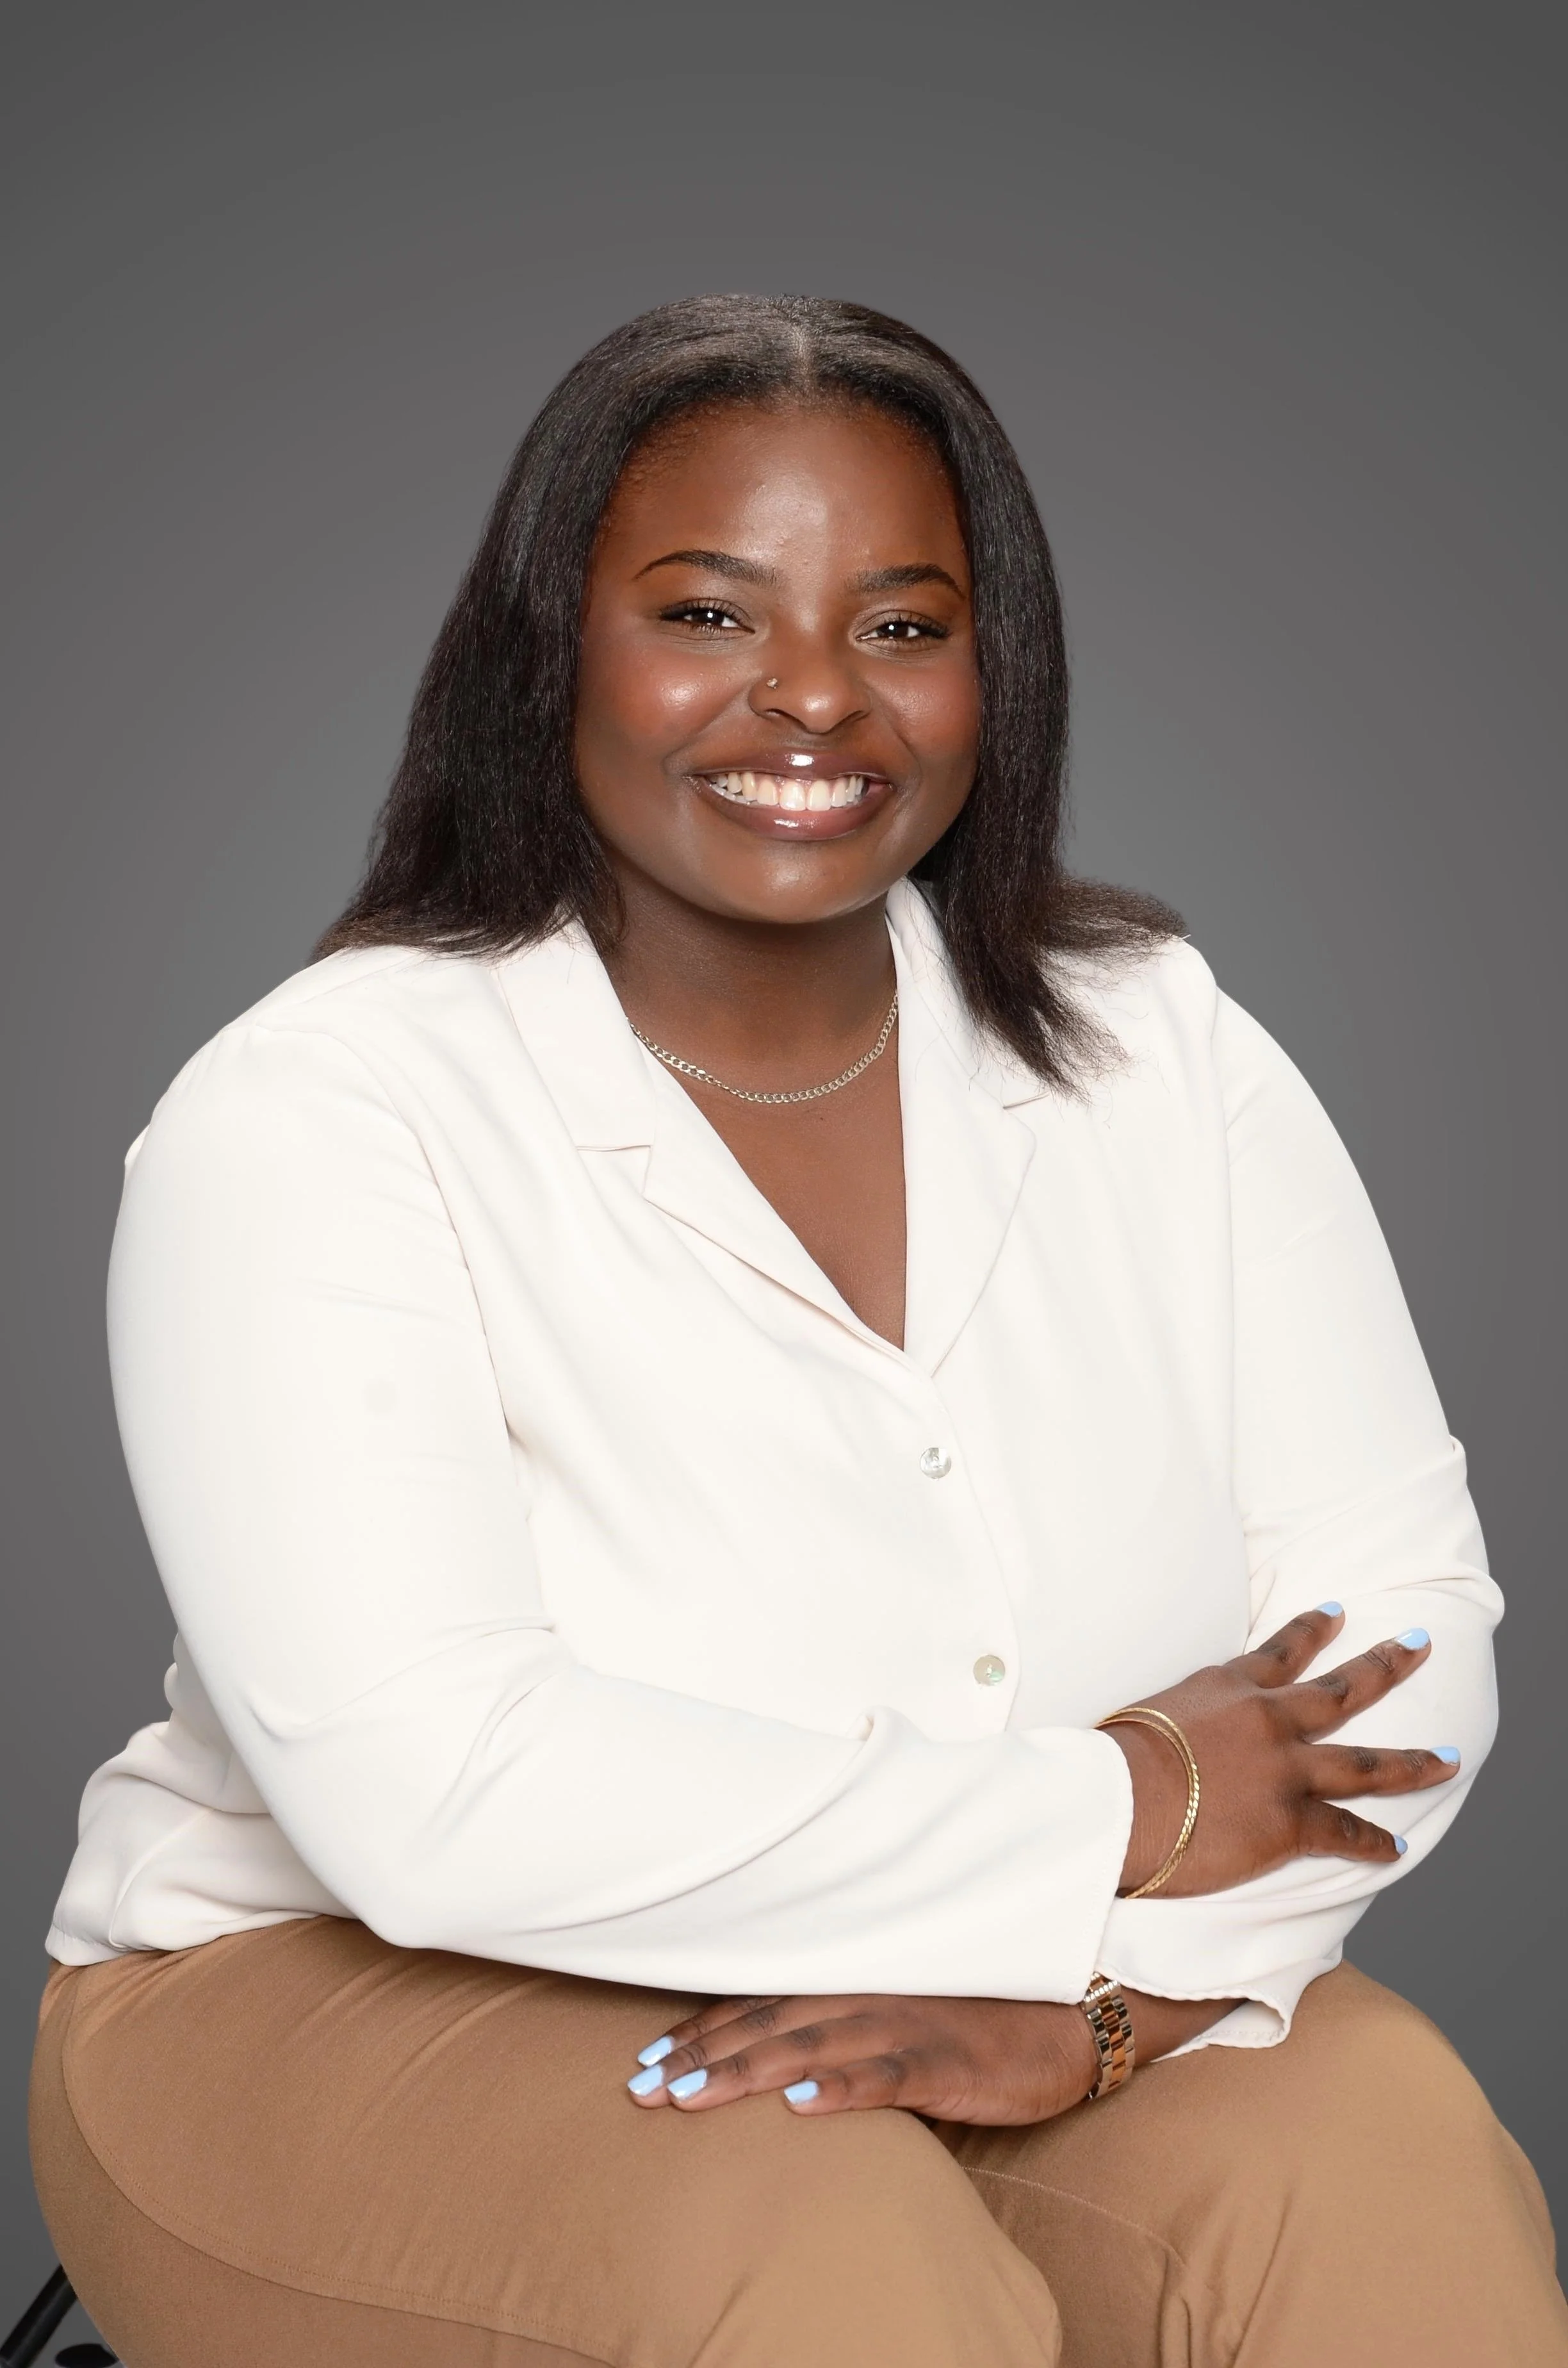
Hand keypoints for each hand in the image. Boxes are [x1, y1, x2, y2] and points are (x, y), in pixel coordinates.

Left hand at [625, 1988, 1238, 2122]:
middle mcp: (868, 1995)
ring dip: (741, 2072)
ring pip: (808, 2046)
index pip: (761, 2004)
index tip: (647, 2059)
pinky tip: (799, 2106)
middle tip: (640, 2086)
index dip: (702, 2030)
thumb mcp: (905, 2013)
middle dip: (698, 2056)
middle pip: (767, 2024)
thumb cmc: (986, 2014)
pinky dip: (840, 2090)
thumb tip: (784, 2059)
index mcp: (855, 1983)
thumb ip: (847, 2027)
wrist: (1075, 2010)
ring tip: (686, 2095)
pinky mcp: (947, 2061)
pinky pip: (887, 2075)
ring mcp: (906, 2025)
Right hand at [1110, 1605, 1460, 1895]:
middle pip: (1342, 1689)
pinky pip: (1345, 1832)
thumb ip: (1173, 1719)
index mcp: (1228, 1687)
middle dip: (1386, 1665)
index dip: (1313, 1629)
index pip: (1281, 1651)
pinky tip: (1396, 1847)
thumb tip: (1159, 1737)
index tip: (1339, 1611)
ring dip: (1413, 1760)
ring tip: (1449, 1757)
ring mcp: (1285, 1771)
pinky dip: (1373, 1842)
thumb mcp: (1144, 1713)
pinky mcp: (1288, 1823)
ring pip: (1366, 1763)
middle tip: (1418, 1644)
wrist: (1116, 1800)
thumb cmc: (1111, 1758)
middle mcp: (1269, 1720)